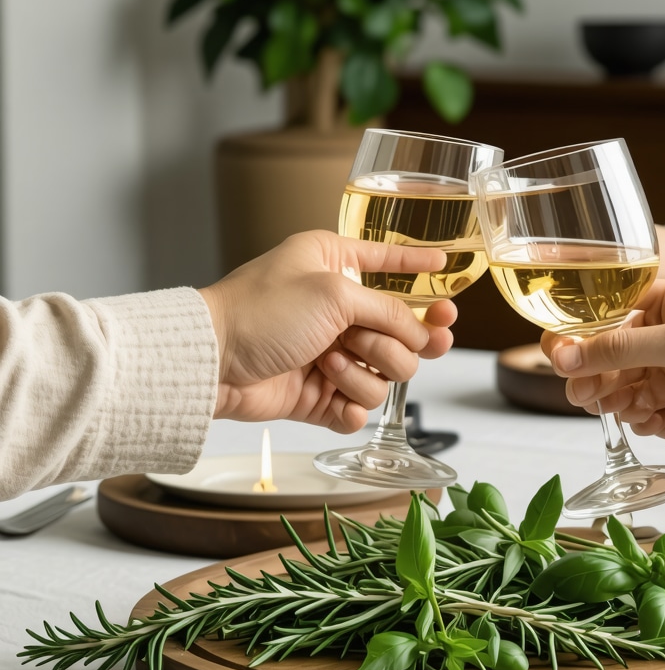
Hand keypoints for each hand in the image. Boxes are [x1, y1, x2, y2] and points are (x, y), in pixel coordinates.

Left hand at [199, 230, 456, 431]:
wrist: (213, 362)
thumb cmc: (261, 310)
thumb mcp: (334, 294)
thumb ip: (388, 310)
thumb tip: (423, 333)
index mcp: (335, 266)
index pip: (388, 261)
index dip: (418, 263)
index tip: (447, 263)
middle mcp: (337, 309)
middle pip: (404, 330)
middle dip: (402, 340)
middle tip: (425, 343)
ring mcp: (331, 353)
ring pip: (387, 372)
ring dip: (364, 372)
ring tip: (330, 364)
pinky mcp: (321, 394)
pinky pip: (361, 407)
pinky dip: (352, 406)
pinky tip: (335, 398)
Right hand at [543, 280, 664, 465]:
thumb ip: (625, 347)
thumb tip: (567, 353)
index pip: (613, 314)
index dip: (582, 331)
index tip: (558, 352)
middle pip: (613, 356)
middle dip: (592, 371)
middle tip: (580, 391)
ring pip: (625, 389)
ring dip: (609, 397)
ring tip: (605, 406)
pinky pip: (647, 419)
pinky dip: (635, 421)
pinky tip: (637, 421)